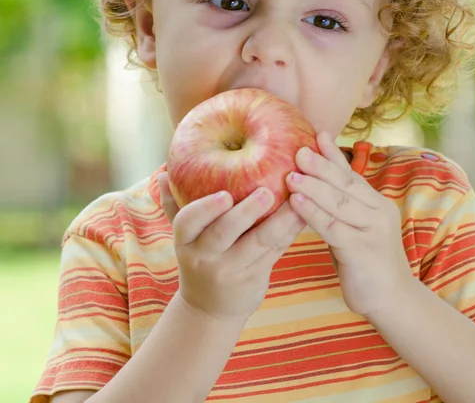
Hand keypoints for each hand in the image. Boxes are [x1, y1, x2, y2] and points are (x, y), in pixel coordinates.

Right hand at [158, 173, 306, 321]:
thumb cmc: (199, 257)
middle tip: (266, 192)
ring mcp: (232, 269)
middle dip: (245, 213)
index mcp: (184, 241)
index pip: (187, 223)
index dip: (204, 209)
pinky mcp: (256, 276)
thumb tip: (162, 171)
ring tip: (296, 199)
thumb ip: (174, 204)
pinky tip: (306, 211)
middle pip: (224, 233)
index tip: (224, 195)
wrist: (210, 309)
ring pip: (259, 242)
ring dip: (280, 220)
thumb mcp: (184, 236)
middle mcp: (205, 257)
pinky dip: (291, 230)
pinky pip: (276, 250)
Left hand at [286, 132, 413, 318]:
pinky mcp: (362, 250)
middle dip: (320, 165)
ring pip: (339, 203)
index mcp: (376, 203)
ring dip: (313, 186)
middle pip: (346, 184)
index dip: (333, 154)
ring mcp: (373, 230)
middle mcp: (378, 211)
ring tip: (290, 173)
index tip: (317, 133)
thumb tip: (314, 181)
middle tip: (298, 149)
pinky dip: (313, 213)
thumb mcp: (356, 226)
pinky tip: (295, 203)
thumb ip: (341, 205)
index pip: (351, 174)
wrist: (392, 299)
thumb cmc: (366, 259)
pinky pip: (333, 228)